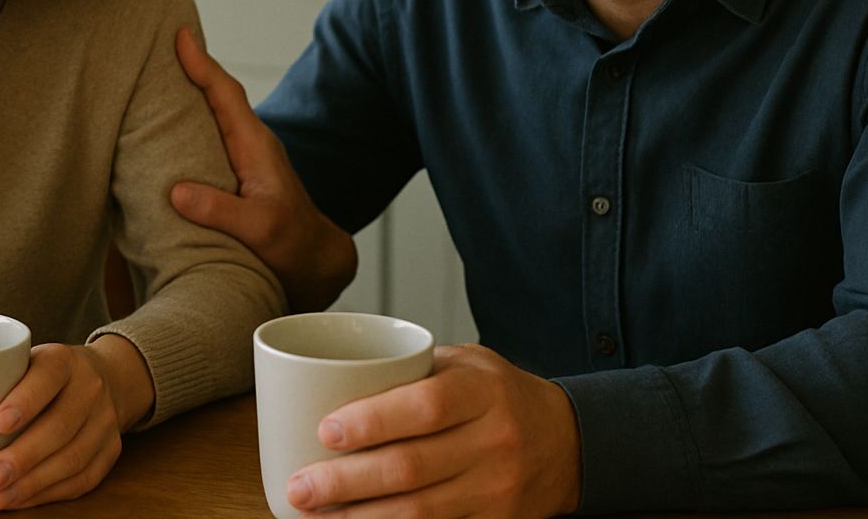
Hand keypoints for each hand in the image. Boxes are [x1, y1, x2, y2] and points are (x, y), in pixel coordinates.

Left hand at [0, 339, 148, 508]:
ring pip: (74, 457)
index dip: (25, 400)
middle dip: (23, 456)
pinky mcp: (111, 449)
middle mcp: (90, 387)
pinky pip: (83, 478)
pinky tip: (23, 498)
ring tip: (0, 496)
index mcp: (64, 360)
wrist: (103, 377)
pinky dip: (50, 493)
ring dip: (34, 482)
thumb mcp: (24, 361)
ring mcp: (105, 420)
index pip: (49, 376)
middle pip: (61, 425)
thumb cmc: (44, 376)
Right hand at [170, 28, 356, 311]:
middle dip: (191, 64)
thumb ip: (221, 211)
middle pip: (217, 93)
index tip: (180, 36)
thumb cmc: (293, 245)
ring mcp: (244, 155)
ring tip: (155, 68)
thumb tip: (176, 191)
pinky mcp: (237, 170)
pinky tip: (168, 118)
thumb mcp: (260, 230)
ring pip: (214, 111)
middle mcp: (250, 143)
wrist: (317, 260)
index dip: (202, 65)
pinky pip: (211, 131)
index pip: (225, 95)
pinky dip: (191, 116)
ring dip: (189, 88)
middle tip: (158, 38)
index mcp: (255, 146)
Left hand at [287, 344, 581, 518]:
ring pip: (420, 512)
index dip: (372, 421)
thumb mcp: (466, 364)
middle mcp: (493, 442)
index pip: (425, 407)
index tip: (324, 430)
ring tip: (315, 514)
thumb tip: (331, 378)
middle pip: (411, 467)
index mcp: (482, 392)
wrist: (566, 443)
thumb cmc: (498, 395)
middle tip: (301, 486)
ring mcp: (497, 490)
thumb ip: (411, 370)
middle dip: (346, 482)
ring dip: (360, 517)